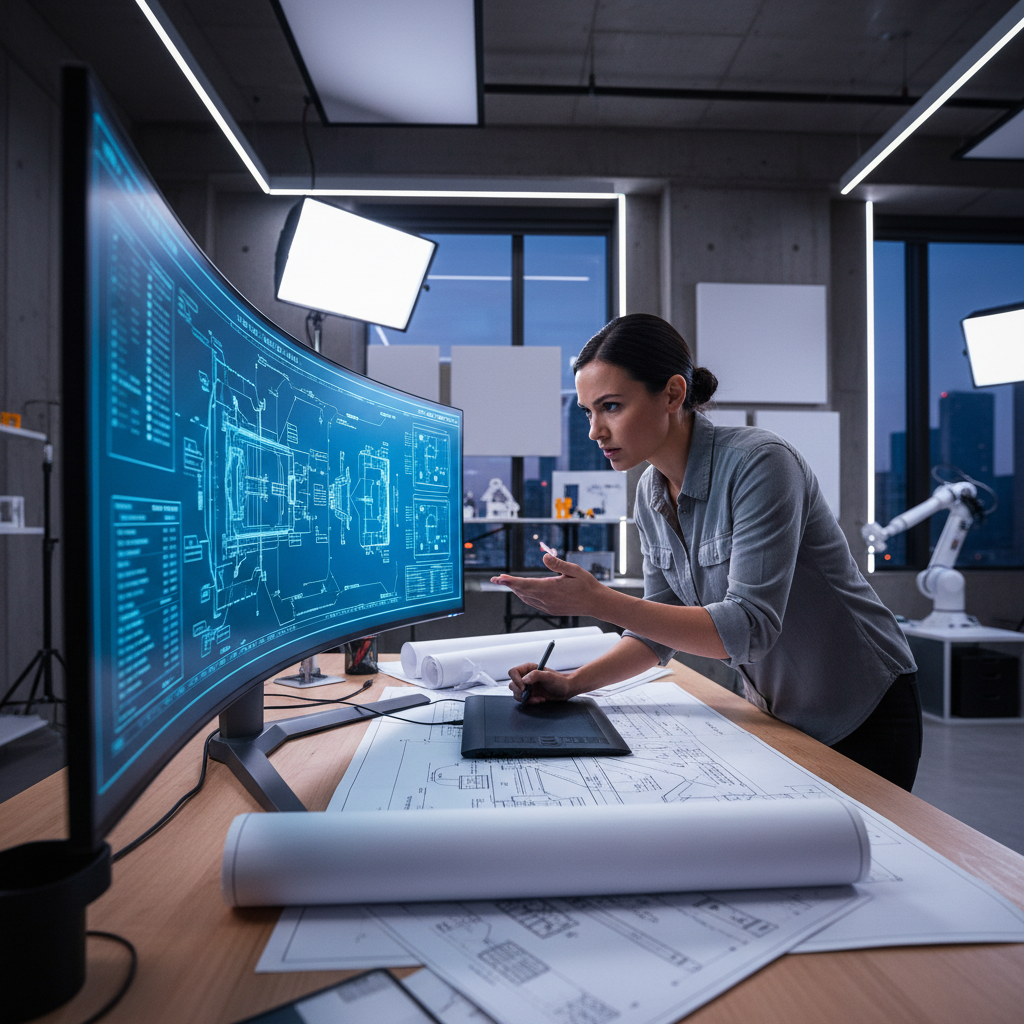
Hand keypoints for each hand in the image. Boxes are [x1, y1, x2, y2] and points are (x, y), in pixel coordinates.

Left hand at [491, 553, 605, 617]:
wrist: (596, 603)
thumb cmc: (587, 585)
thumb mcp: (574, 570)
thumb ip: (558, 564)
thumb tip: (544, 556)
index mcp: (550, 589)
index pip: (525, 584)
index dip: (510, 581)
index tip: (499, 579)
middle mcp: (547, 600)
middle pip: (522, 592)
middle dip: (509, 585)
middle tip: (496, 579)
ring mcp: (548, 606)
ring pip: (526, 599)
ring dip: (516, 591)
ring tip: (507, 583)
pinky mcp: (551, 610)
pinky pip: (533, 603)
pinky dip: (525, 596)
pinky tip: (522, 592)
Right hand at [508, 662, 578, 703]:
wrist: (566, 690)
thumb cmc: (559, 681)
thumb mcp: (549, 676)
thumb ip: (536, 675)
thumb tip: (524, 680)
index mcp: (528, 668)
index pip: (513, 672)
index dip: (516, 680)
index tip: (524, 687)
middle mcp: (526, 677)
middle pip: (512, 684)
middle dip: (520, 692)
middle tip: (530, 695)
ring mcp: (527, 686)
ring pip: (516, 693)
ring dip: (526, 698)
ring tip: (539, 698)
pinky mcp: (530, 694)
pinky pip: (523, 700)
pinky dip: (530, 702)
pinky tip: (540, 700)